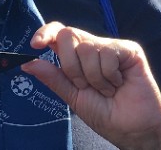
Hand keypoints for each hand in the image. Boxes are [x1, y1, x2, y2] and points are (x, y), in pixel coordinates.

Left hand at [22, 22, 160, 149]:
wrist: (133, 128)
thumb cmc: (107, 114)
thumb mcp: (73, 97)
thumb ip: (53, 78)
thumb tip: (27, 63)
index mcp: (77, 57)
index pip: (58, 34)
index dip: (45, 33)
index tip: (35, 45)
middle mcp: (93, 47)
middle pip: (68, 36)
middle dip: (71, 67)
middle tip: (86, 86)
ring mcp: (111, 46)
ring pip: (86, 48)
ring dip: (94, 78)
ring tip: (107, 89)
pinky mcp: (129, 49)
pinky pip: (107, 53)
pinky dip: (109, 75)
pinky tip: (119, 83)